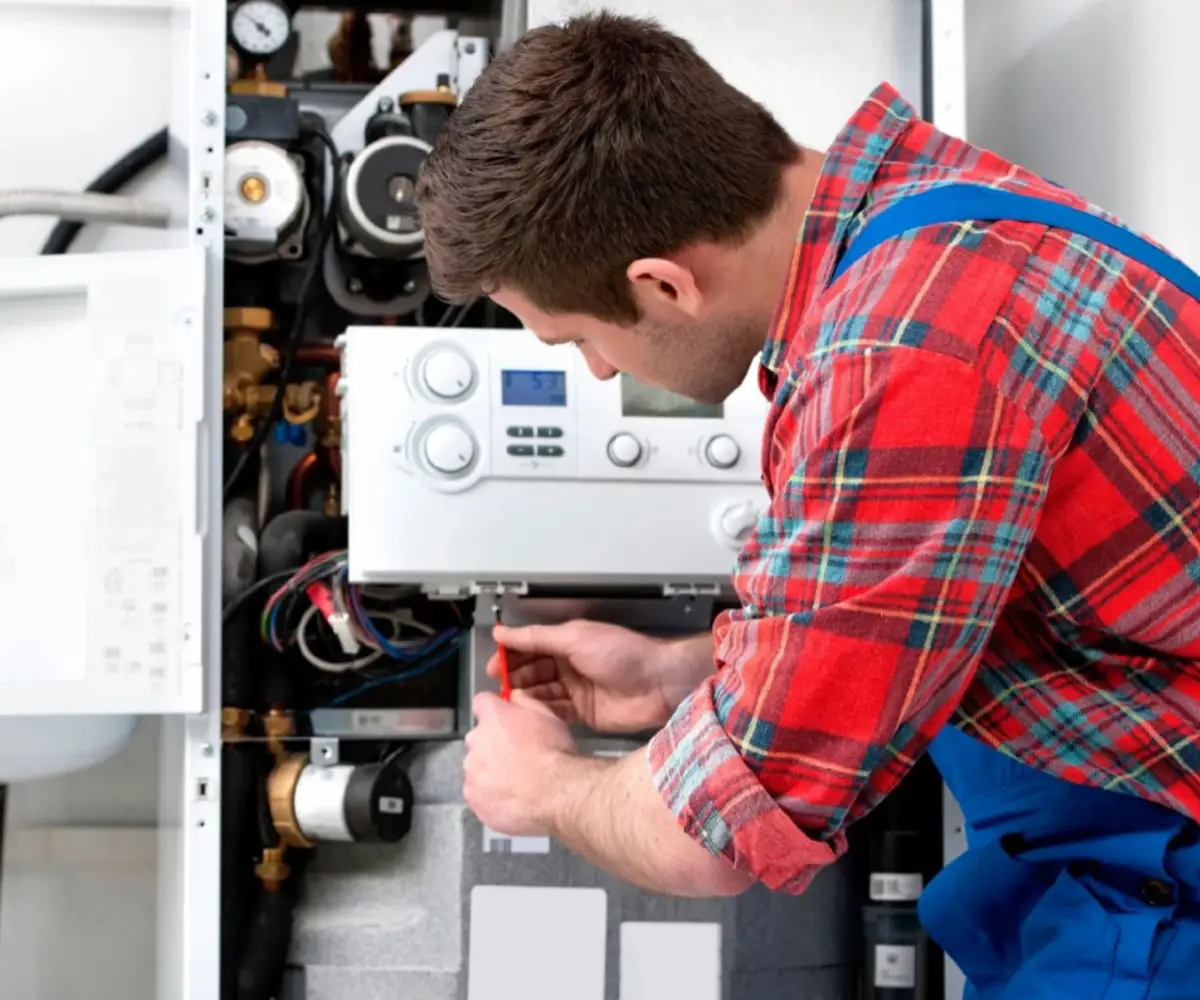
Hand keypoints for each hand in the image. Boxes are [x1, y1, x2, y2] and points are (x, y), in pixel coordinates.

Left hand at [463, 691, 576, 835]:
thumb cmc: (553, 752)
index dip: (494, 710)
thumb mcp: (549, 716)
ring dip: (490, 771)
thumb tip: (513, 696)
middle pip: (479, 738)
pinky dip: (490, 795)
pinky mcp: (473, 797)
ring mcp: (472, 771)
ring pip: (477, 767)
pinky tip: (511, 799)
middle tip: (517, 757)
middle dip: (493, 744)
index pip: (482, 703)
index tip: (505, 719)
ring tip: (516, 783)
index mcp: (493, 716)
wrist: (553, 793)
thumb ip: (526, 702)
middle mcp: (475, 740)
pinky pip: (478, 793)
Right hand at [487, 620, 710, 732]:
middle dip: (515, 678)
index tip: (494, 665)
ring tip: (511, 702)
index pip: (530, 646)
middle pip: (533, 671)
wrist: (659, 684)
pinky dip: (541, 712)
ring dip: (526, 696)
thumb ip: (537, 637)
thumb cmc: (626, 654)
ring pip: (541, 693)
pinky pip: (555, 712)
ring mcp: (577, 689)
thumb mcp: (575, 638)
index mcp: (568, 641)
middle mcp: (571, 665)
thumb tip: (505, 632)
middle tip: (500, 687)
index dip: (511, 655)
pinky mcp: (584, 713)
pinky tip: (530, 714)